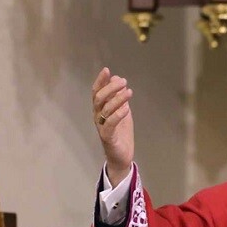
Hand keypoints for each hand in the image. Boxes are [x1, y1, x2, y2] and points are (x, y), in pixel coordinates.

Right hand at [92, 67, 134, 184]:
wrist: (121, 155)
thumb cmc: (121, 133)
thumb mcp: (122, 111)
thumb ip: (119, 97)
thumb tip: (118, 79)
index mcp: (100, 109)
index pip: (96, 92)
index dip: (100, 81)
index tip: (107, 70)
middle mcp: (97, 116)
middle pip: (99, 98)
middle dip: (111, 88)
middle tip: (124, 82)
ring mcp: (101, 127)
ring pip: (105, 109)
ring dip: (117, 99)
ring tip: (129, 92)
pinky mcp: (107, 137)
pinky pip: (110, 124)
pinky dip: (118, 115)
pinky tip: (127, 108)